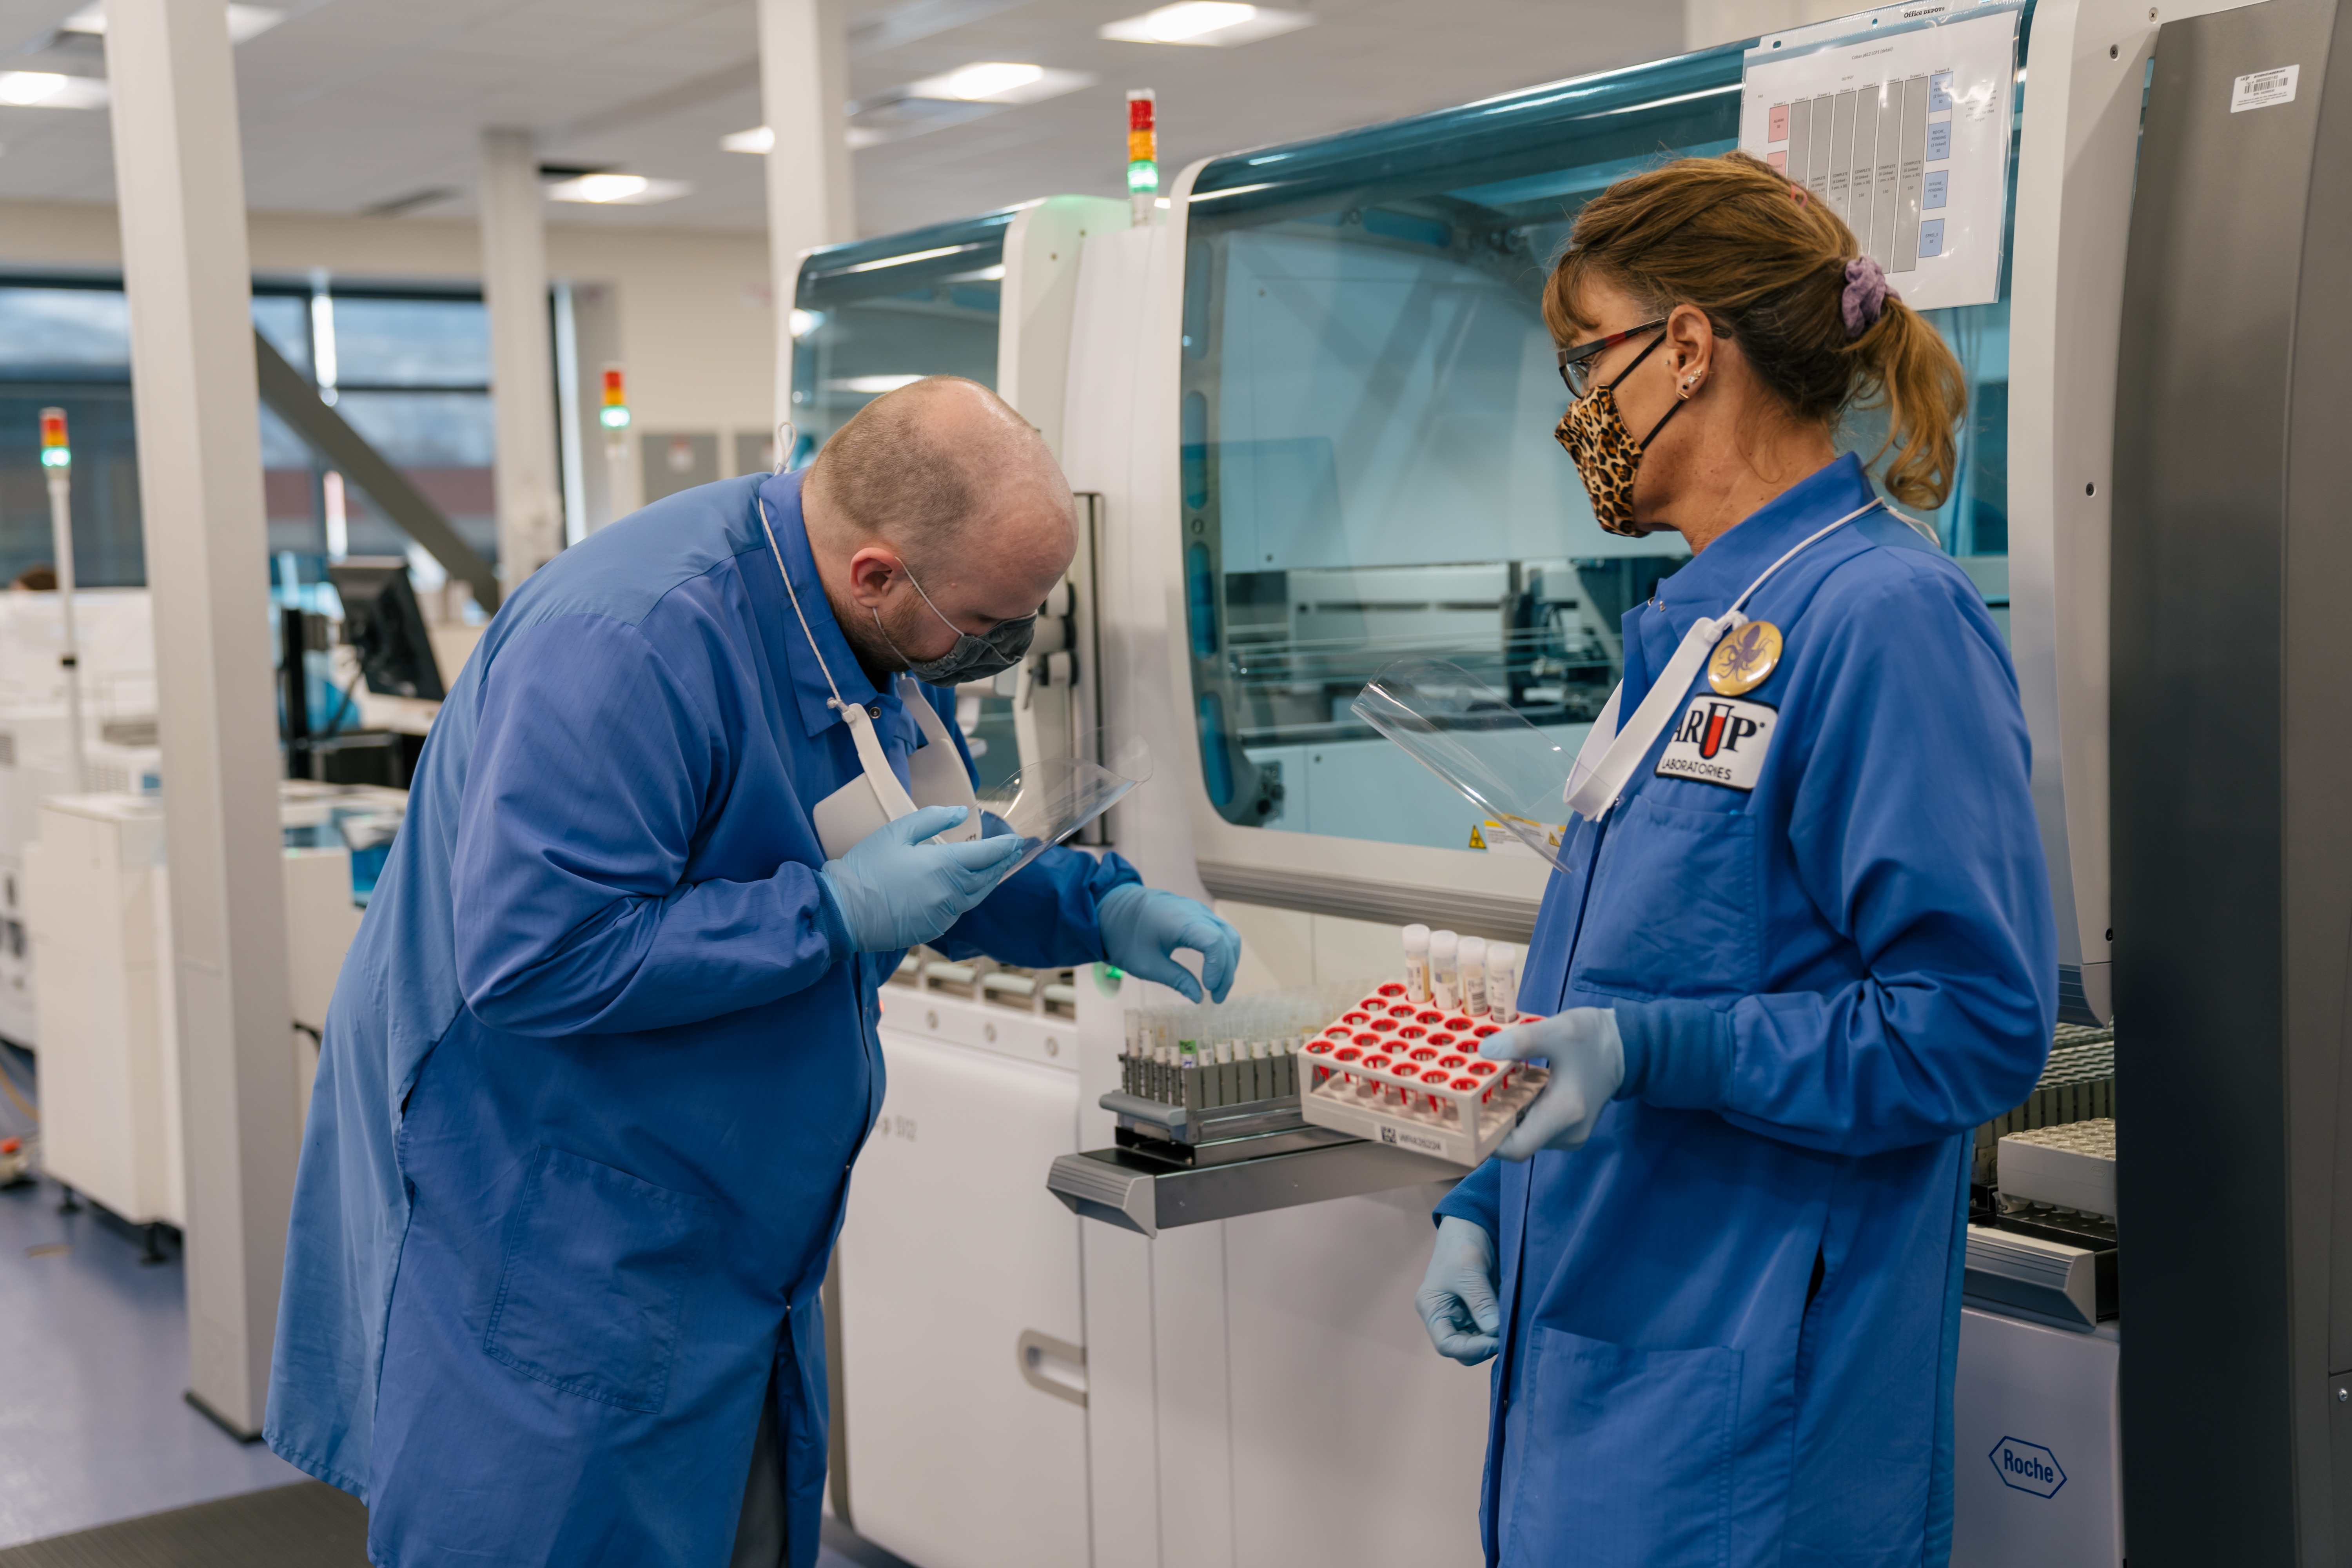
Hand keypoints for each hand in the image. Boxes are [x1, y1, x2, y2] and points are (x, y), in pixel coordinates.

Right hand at [819, 806, 1024, 952]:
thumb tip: (960, 814)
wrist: (843, 912)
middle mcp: (951, 894)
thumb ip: (932, 820)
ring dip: (986, 882)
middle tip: (1011, 853)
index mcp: (944, 866)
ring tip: (992, 870)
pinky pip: (957, 911)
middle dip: (1000, 864)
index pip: (987, 856)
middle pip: (987, 878)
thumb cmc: (866, 868)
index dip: (1004, 848)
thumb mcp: (896, 832)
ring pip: (975, 897)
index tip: (1017, 841)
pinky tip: (962, 890)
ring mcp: (943, 915)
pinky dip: (965, 898)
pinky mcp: (932, 929)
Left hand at [1096, 886, 1239, 1003]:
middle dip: (1227, 971)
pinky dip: (1222, 952)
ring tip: (1217, 987)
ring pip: (1228, 935)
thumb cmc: (1125, 935)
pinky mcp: (1197, 913)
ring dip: (1228, 962)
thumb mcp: (1147, 965)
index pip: (1215, 943)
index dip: (1218, 968)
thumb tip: (1198, 998)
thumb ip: (1176, 980)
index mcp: (1180, 921)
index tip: (1209, 989)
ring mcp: (1198, 910)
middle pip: (1227, 940)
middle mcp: (1195, 911)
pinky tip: (1214, 970)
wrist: (1112, 909)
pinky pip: (1219, 931)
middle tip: (1217, 998)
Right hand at [1416, 1216, 1500, 1365]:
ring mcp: (1461, 1315)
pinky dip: (1500, 1329)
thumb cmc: (1461, 1244)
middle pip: (1463, 1349)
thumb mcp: (1469, 1271)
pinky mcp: (1478, 1311)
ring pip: (1478, 1343)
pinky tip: (1510, 1320)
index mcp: (1432, 1308)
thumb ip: (1481, 1302)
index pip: (1446, 1344)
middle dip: (1484, 1346)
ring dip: (1494, 1339)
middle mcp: (1445, 1316)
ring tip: (1510, 1325)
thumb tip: (1494, 1332)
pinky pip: (1488, 1330)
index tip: (1495, 1339)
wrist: (1472, 1226)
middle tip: (1506, 1334)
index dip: (1471, 1348)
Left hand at [1483, 1008, 1624, 1160]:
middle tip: (1468, 1094)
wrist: (1626, 1047)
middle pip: (1516, 1140)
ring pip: (1524, 1132)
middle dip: (1490, 1120)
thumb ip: (1521, 1041)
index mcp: (1564, 1114)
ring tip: (1486, 1087)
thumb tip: (1484, 1052)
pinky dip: (1519, 1110)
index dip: (1485, 1140)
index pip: (1516, 1148)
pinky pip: (1534, 1125)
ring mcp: (1568, 1134)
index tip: (1463, 1118)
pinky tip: (1510, 1086)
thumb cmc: (1594, 1038)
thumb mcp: (1558, 1030)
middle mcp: (1567, 1133)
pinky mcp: (1567, 1127)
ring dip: (1505, 1113)